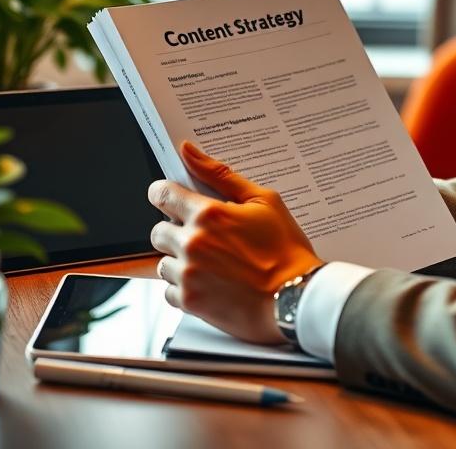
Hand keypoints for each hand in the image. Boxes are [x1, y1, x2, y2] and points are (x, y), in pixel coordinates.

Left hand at [148, 141, 323, 344]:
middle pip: (158, 231)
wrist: (297, 298)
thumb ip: (220, 174)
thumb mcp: (263, 201)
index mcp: (208, 214)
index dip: (165, 195)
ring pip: (162, 263)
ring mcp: (189, 275)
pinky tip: (211, 285)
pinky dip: (185, 288)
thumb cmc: (286, 250)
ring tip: (211, 265)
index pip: (161, 194)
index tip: (172, 201)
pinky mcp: (190, 302)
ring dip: (180, 262)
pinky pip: (168, 291)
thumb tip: (188, 151)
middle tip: (205, 240)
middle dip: (176, 232)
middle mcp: (192, 243)